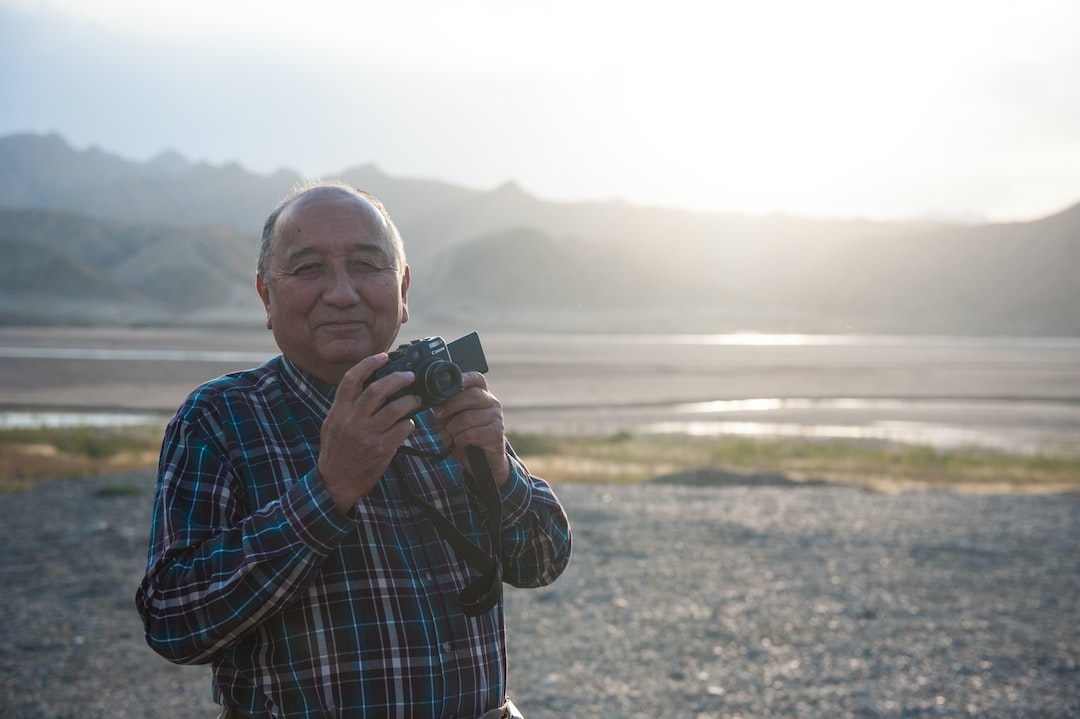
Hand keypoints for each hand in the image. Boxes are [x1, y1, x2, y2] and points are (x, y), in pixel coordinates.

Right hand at [318, 353, 421, 511]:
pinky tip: (409, 423)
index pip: (352, 379)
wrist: (336, 481)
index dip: (369, 364)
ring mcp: (367, 435)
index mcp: (339, 410)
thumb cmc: (336, 451)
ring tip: (416, 400)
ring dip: (410, 401)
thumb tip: (367, 385)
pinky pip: (402, 430)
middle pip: (378, 390)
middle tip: (410, 376)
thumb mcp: (332, 424)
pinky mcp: (381, 449)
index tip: (384, 356)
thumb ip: (346, 405)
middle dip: (398, 378)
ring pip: (395, 409)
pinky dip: (409, 424)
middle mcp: (352, 420)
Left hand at [431, 372, 510, 486]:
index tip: (453, 383)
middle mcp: (492, 403)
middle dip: (451, 405)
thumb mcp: (450, 420)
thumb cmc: (465, 436)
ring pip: (468, 417)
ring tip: (453, 434)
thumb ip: (444, 408)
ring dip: (454, 428)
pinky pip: (471, 434)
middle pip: (473, 395)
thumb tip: (432, 400)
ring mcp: (496, 418)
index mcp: (482, 395)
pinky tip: (461, 443)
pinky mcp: (496, 434)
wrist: (481, 462)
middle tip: (438, 414)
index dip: (465, 378)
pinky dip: (460, 440)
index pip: (477, 379)